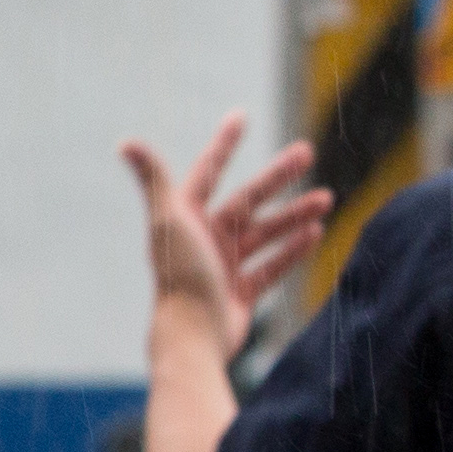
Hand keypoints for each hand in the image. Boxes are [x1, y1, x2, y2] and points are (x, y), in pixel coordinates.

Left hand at [124, 117, 329, 363]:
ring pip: (265, 233)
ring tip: (326, 198)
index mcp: (184, 218)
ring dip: (294, 215)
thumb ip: (153, 178)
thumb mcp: (168, 219)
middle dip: (277, 176)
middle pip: (246, 199)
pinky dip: (292, 251)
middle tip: (307, 151)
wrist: (193, 335)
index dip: (224, 144)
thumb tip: (126, 142)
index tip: (241, 116)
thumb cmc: (179, 274)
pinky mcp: (240, 294)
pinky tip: (315, 233)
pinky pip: (272, 267)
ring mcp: (224, 267)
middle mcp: (203, 239)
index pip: (208, 171)